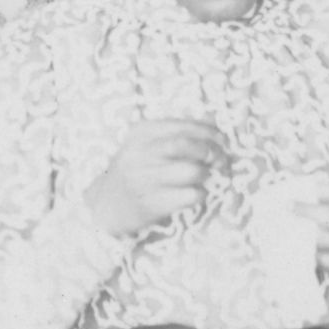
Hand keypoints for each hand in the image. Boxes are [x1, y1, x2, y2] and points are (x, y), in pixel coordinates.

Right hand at [85, 118, 227, 238]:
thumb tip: (214, 122)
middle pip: (186, 145)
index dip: (209, 132)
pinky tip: (192, 193)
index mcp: (140, 133)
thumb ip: (177, 131)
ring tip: (200, 178)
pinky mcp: (152, 204)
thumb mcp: (146, 144)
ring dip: (205, 174)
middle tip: (219, 160)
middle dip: (211, 151)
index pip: (183, 125)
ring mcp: (144, 180)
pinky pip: (191, 195)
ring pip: (192, 171)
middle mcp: (140, 154)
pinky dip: (199, 193)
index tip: (222, 140)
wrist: (106, 205)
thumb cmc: (134, 170)